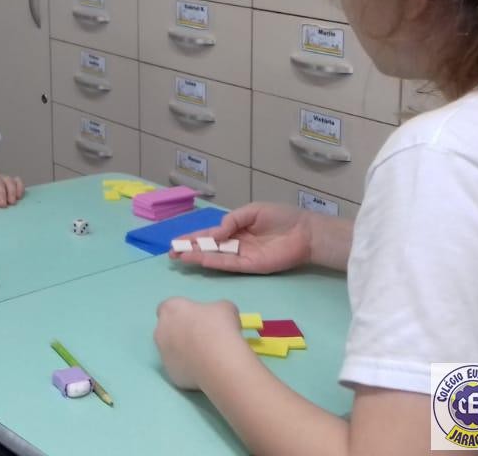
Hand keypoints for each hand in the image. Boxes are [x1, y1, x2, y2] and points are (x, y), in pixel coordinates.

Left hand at [154, 298, 242, 390]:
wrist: (220, 362)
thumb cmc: (220, 328)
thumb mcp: (225, 308)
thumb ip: (215, 309)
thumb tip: (217, 317)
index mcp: (170, 309)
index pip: (168, 307)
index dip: (182, 312)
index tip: (197, 318)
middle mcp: (160, 331)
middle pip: (167, 329)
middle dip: (180, 332)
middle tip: (202, 336)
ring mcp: (163, 354)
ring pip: (171, 350)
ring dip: (184, 351)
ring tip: (206, 355)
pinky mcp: (171, 374)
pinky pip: (179, 368)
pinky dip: (189, 368)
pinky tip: (205, 369)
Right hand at [171, 202, 312, 274]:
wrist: (305, 232)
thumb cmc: (282, 217)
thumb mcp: (252, 211)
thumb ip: (232, 220)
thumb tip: (214, 233)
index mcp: (236, 229)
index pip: (211, 234)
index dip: (194, 237)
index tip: (177, 240)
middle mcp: (236, 244)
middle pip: (209, 247)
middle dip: (190, 249)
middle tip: (172, 252)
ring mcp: (242, 256)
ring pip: (214, 257)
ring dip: (196, 257)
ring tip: (179, 256)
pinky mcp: (250, 266)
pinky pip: (227, 264)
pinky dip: (212, 262)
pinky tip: (198, 259)